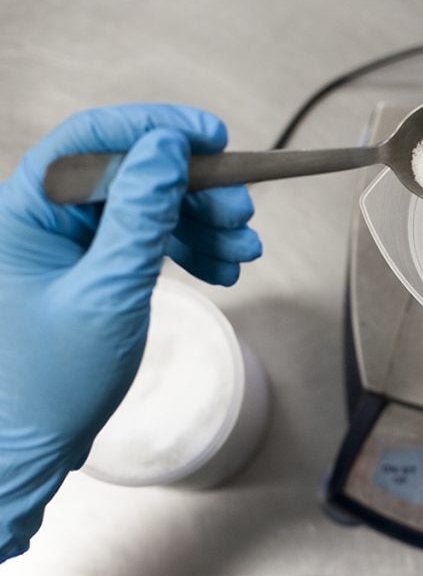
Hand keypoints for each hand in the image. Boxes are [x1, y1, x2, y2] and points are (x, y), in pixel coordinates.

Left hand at [0, 104, 261, 560]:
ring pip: (147, 207)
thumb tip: (167, 148)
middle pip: (130, 173)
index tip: (214, 136)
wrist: (29, 446)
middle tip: (242, 211)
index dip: (158, 129)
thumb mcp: (109, 292)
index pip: (93, 140)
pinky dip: (188, 250)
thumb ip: (141, 215)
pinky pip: (146, 240)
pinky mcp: (91, 268)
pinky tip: (222, 268)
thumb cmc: (51, 380)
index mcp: (26, 212)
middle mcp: (44, 219)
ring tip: (244, 249)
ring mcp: (69, 245)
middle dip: (194, 189)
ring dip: (202, 223)